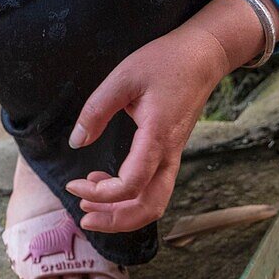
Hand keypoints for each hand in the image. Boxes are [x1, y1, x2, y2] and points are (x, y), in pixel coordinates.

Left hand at [66, 0, 278, 232]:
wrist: (203, 58)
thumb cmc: (165, 62)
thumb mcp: (123, 78)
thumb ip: (96, 110)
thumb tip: (76, 141)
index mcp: (157, 137)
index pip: (132, 184)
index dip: (102, 194)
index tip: (75, 184)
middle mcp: (169, 155)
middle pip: (149, 207)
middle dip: (116, 220)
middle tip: (84, 216)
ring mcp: (173, 157)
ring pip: (154, 203)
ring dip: (124, 215)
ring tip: (91, 207)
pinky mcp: (171, 155)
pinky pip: (155, 190)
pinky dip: (131, 199)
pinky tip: (105, 184)